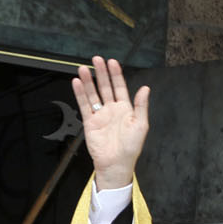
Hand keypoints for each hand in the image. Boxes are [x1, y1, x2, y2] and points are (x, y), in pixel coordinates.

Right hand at [72, 56, 149, 190]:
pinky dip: (80, 94)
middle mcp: (112, 110)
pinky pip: (84, 105)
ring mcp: (100, 115)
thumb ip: (140, 106)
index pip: (119, 87)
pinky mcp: (90, 122)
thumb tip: (145, 89)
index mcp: (126, 109)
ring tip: (83, 68)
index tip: (112, 62)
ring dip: (88, 81)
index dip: (116, 74)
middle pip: (105, 87)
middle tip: (96, 60)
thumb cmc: (131, 147)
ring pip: (93, 94)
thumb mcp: (141, 125)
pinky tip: (77, 83)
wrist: (116, 164)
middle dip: (101, 73)